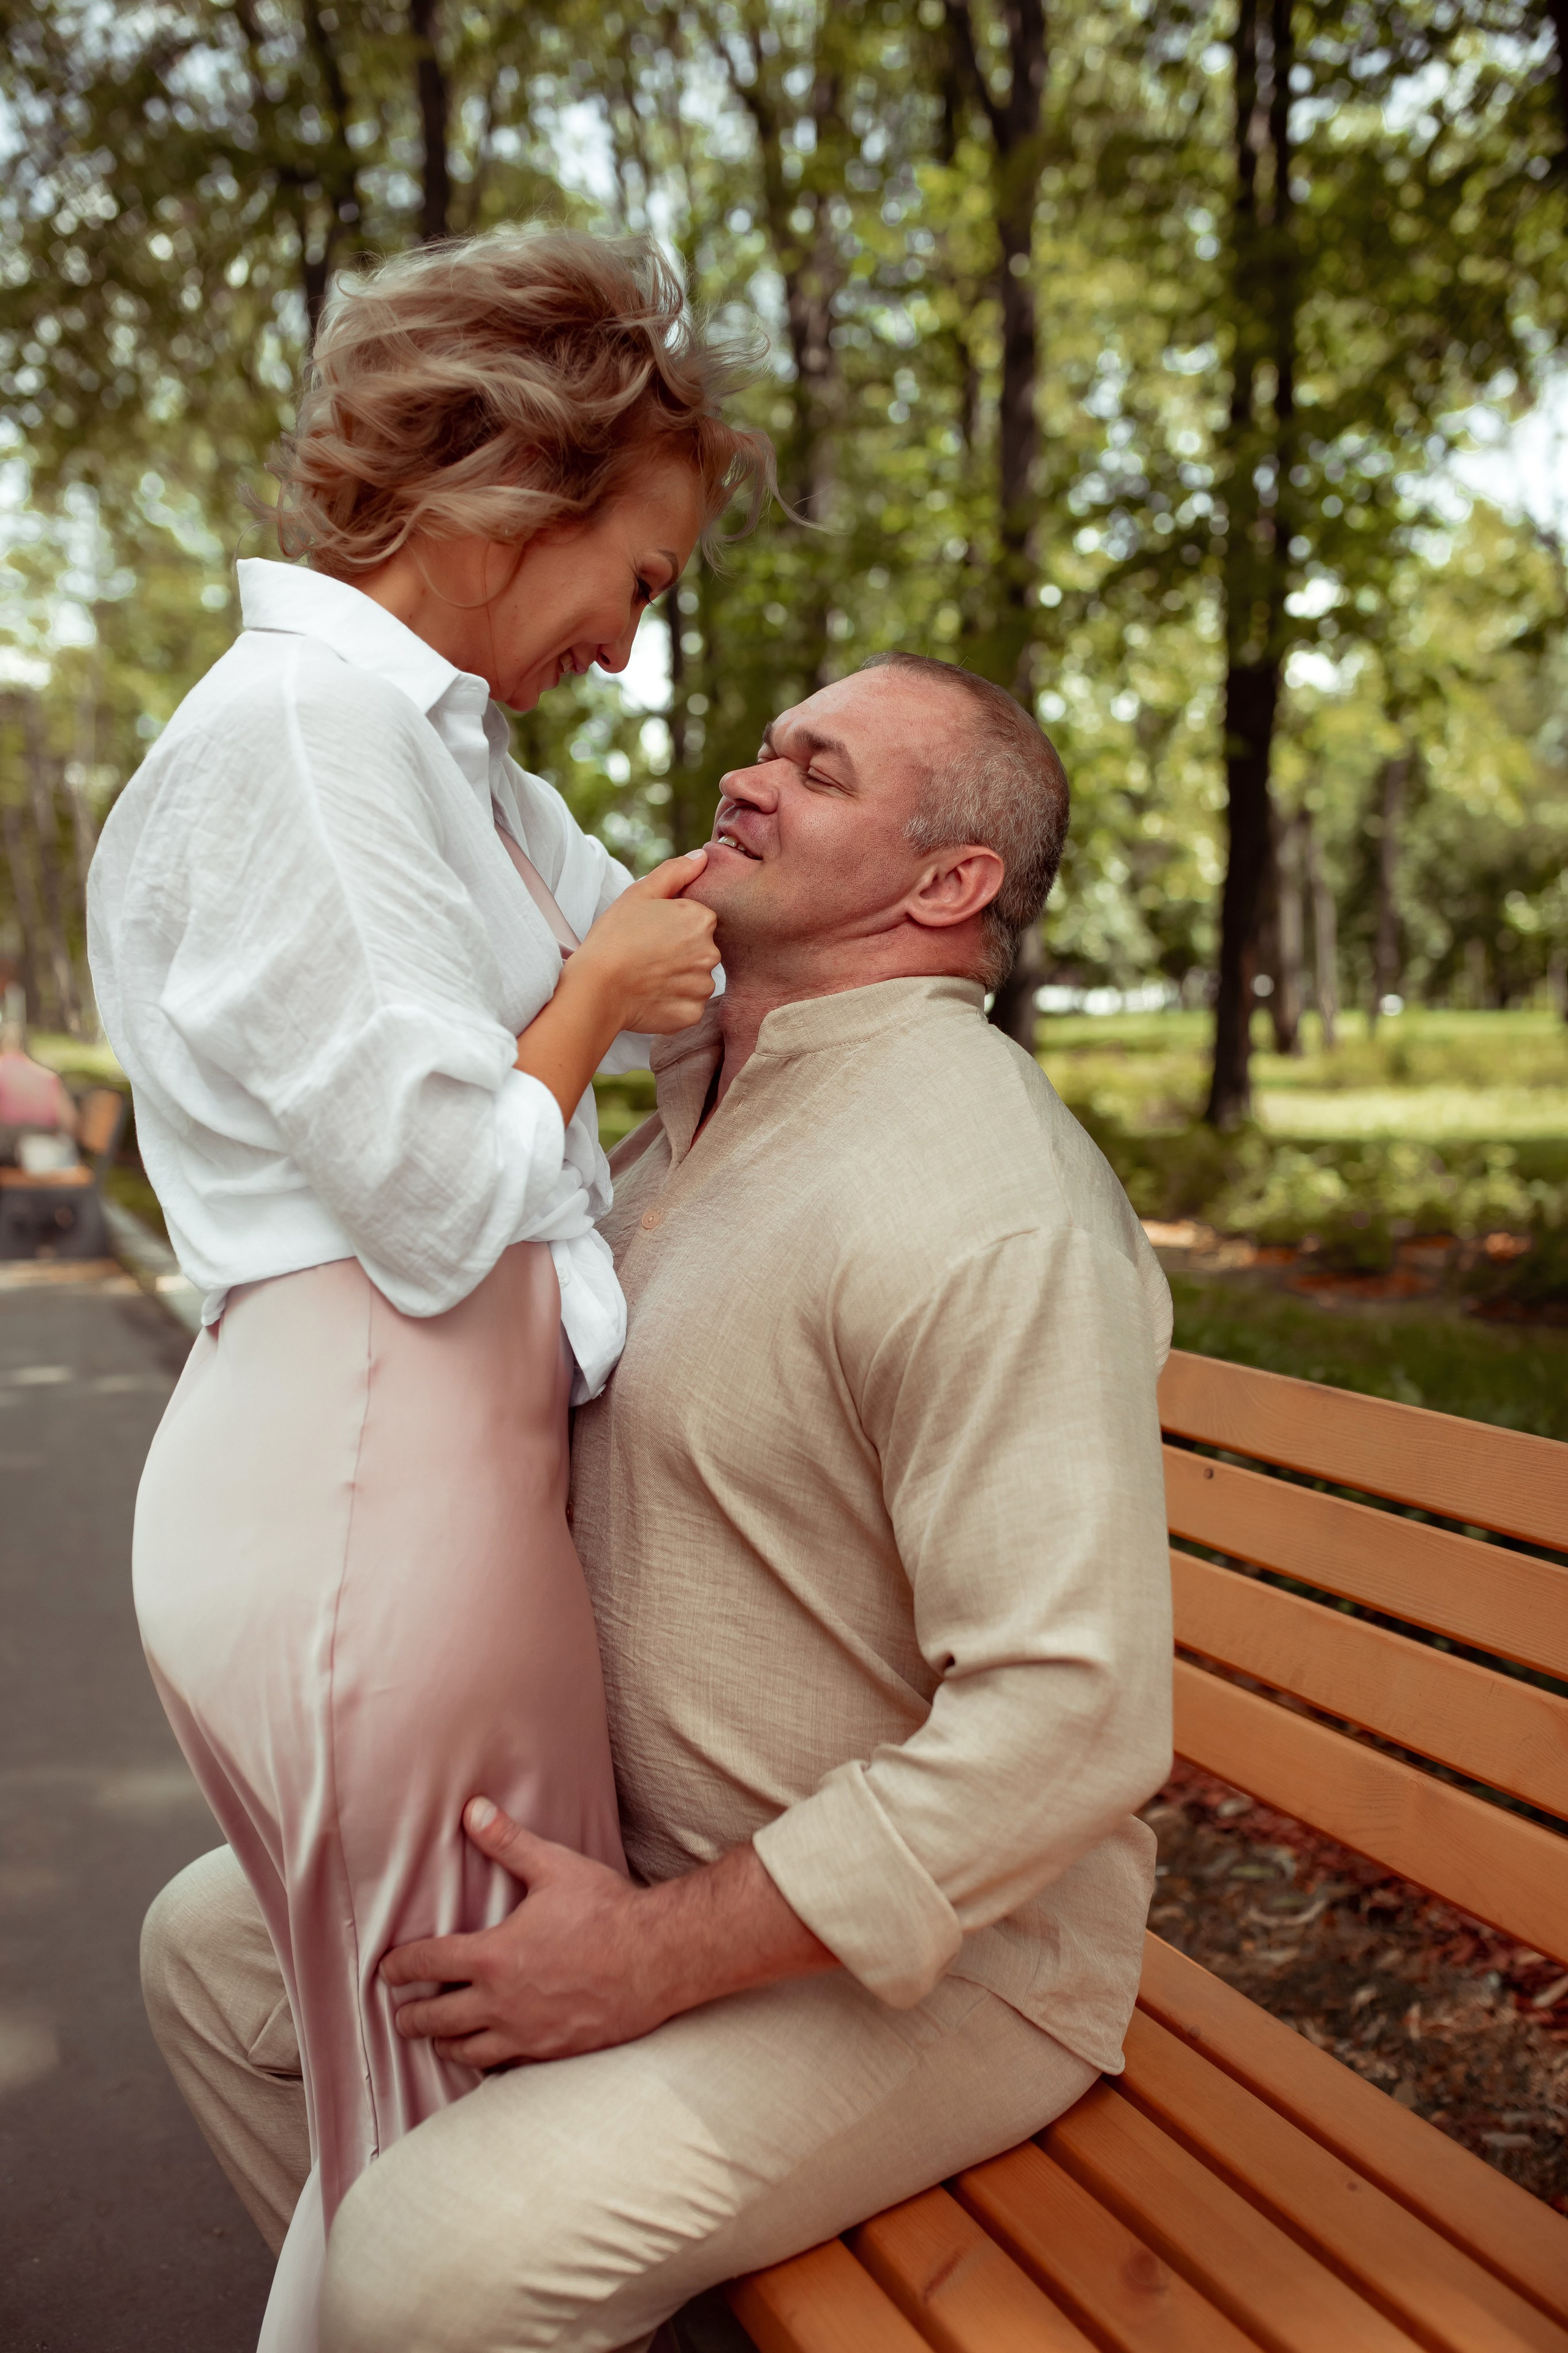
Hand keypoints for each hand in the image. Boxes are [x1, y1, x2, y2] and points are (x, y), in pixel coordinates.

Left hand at [380, 1801, 681, 2067]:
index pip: (428, 1964)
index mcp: (493, 1957)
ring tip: (436, 2040)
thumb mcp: (555, 1868)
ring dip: (444, 2044)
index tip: (386, 1970)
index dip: (400, 1967)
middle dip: (412, 2016)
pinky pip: (505, 2068)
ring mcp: (526, 2034)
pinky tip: (487, 2058)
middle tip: (401, 2014)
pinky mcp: (552, 2053)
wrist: (658, 1960)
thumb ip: (507, 1841)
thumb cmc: (607, 1911)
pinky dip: (487, 2064)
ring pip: (466, 2052)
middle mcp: (500, 2003)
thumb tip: (472, 1809)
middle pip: (436, 2019)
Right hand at [568, 849, 718, 1037]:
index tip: (651, 933)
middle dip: (680, 953)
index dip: (674, 926)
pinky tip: (650, 997)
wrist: (596, 987)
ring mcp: (702, 985)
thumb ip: (675, 872)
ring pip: (696, 979)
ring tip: (647, 977)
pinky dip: (673, 1004)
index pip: (699, 921)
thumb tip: (702, 857)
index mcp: (701, 919)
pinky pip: (689, 1006)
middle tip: (647, 956)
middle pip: (701, 950)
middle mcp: (710, 952)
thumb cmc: (614, 936)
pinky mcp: (692, 1013)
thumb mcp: (640, 893)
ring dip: (677, 979)